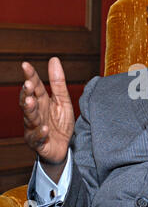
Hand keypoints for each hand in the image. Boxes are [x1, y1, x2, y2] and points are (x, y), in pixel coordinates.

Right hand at [19, 57, 74, 178]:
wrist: (63, 147)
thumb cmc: (60, 123)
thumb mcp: (63, 100)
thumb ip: (58, 83)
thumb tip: (54, 59)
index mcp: (41, 101)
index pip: (35, 87)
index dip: (30, 76)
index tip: (25, 65)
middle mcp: (35, 113)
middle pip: (28, 101)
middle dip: (27, 93)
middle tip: (28, 84)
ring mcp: (34, 128)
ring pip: (29, 118)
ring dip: (30, 110)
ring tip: (31, 101)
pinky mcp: (39, 143)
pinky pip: (38, 138)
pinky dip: (41, 133)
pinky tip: (45, 128)